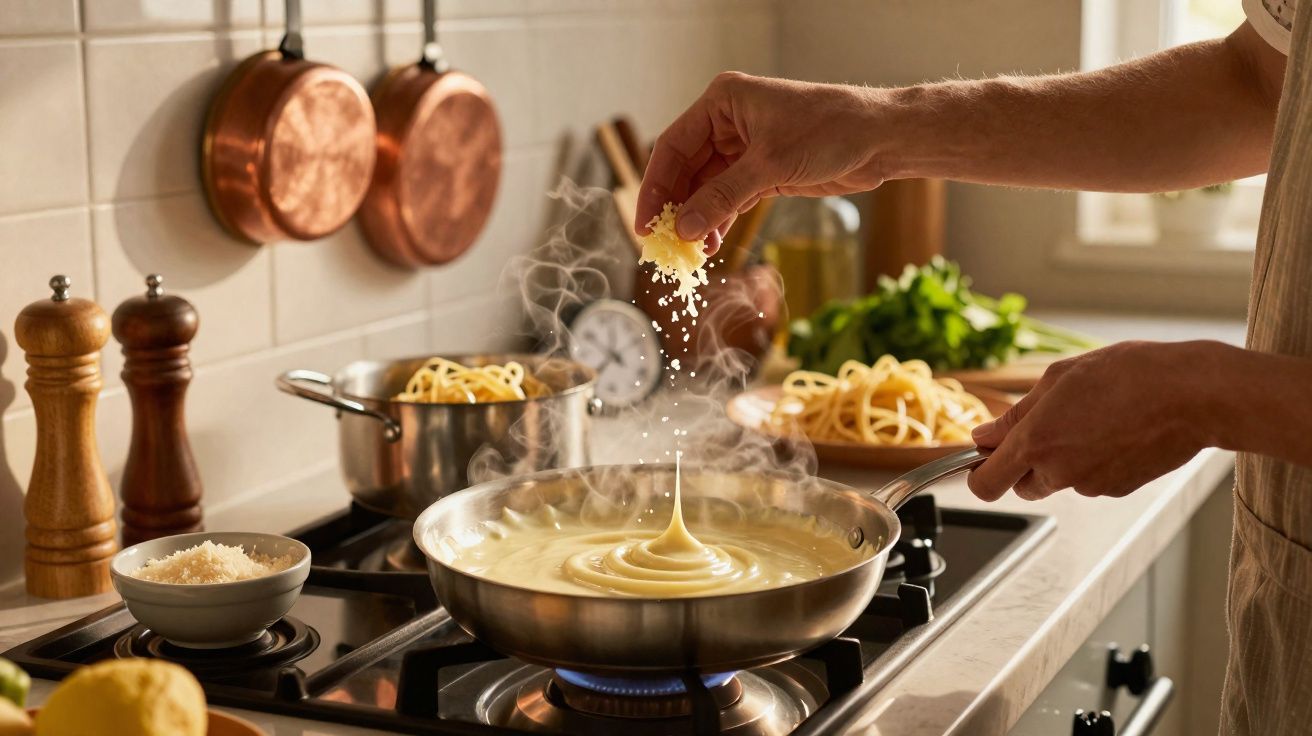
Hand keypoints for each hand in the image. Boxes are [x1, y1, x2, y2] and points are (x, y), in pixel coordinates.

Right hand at [636, 72, 886, 252]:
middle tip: (663, 245)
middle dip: (675, 208)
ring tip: (689, 252)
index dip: (655, 186)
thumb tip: (684, 228)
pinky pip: (728, 199)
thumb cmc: (830, 131)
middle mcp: (728, 122)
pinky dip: (719, 220)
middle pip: (685, 170)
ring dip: (697, 219)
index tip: (644, 223)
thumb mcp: (770, 165)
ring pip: (705, 188)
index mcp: (722, 102)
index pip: (672, 146)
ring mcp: (744, 148)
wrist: (880, 138)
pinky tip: (711, 244)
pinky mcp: (762, 171)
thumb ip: (723, 197)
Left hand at [967, 341, 1218, 500]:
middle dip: (1023, 464)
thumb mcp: (1058, 378)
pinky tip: (1114, 431)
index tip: (982, 459)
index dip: (978, 474)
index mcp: (1036, 441)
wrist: (1192, 394)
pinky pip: (1090, 480)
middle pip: (1021, 485)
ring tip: (1091, 419)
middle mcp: (1060, 471)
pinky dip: (1092, 462)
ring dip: (1061, 459)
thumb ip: (1016, 415)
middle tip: (1046, 426)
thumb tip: (984, 438)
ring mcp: (1090, 485)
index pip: (985, 484)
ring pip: (1058, 480)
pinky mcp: (1117, 490)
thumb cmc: (1128, 374)